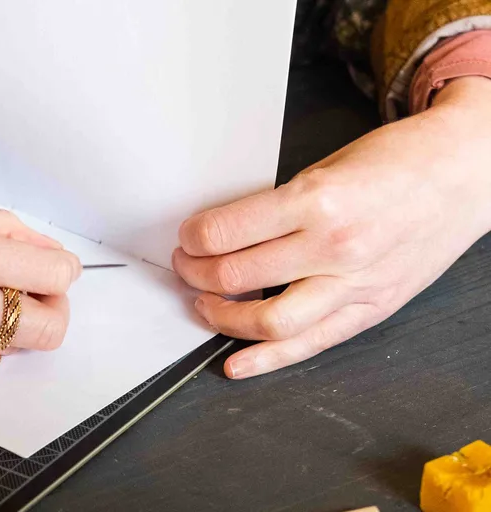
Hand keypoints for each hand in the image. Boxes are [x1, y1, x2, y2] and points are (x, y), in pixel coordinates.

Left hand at [173, 76, 490, 378]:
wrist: (467, 172)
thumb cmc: (399, 161)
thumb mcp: (326, 166)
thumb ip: (278, 204)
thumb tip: (225, 232)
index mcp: (317, 200)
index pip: (225, 231)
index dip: (193, 238)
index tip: (187, 237)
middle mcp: (334, 246)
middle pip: (236, 276)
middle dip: (195, 273)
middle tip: (186, 265)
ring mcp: (355, 283)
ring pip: (268, 321)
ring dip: (222, 317)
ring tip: (204, 304)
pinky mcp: (372, 308)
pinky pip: (312, 343)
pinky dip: (268, 359)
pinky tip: (237, 363)